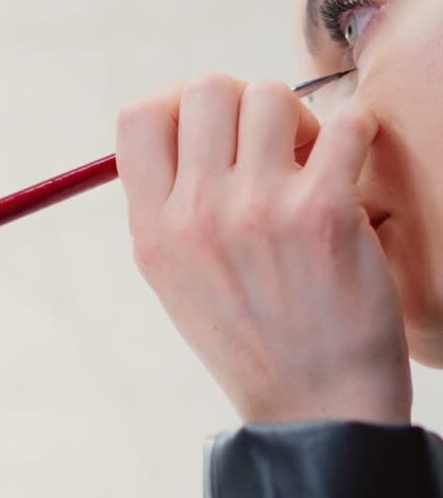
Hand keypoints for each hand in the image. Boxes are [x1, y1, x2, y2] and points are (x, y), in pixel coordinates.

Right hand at [115, 76, 411, 423]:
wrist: (316, 408)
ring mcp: (258, 210)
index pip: (139, 117)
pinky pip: (344, 124)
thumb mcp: (177, 282)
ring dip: (302, 121)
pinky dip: (358, 133)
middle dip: (246, 106)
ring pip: (272, 97)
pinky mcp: (323, 213)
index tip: (214, 132)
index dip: (180, 106)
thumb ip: (170, 207)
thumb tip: (185, 121)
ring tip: (314, 164)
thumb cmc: (255, 342)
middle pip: (207, 90)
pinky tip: (355, 168)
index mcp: (152, 231)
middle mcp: (196, 215)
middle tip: (273, 149)